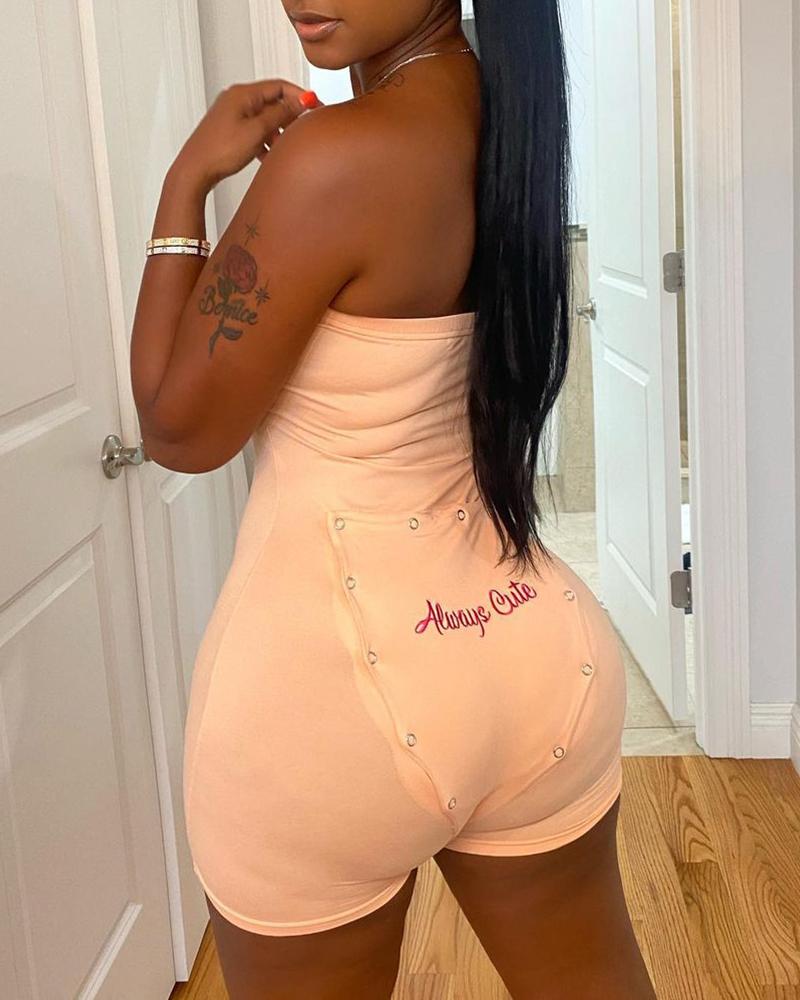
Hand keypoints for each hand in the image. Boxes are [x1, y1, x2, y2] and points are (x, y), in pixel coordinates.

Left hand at [171, 79, 322, 193]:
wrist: (195, 170)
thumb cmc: (219, 151)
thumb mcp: (257, 131)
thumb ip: (280, 114)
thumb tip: (299, 102)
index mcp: (242, 93)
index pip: (279, 86)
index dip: (300, 96)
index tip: (315, 106)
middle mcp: (236, 100)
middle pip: (272, 101)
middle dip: (289, 116)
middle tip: (302, 129)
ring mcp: (232, 115)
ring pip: (264, 118)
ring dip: (277, 131)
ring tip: (284, 146)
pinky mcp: (230, 130)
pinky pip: (255, 130)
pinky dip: (265, 140)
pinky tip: (269, 154)